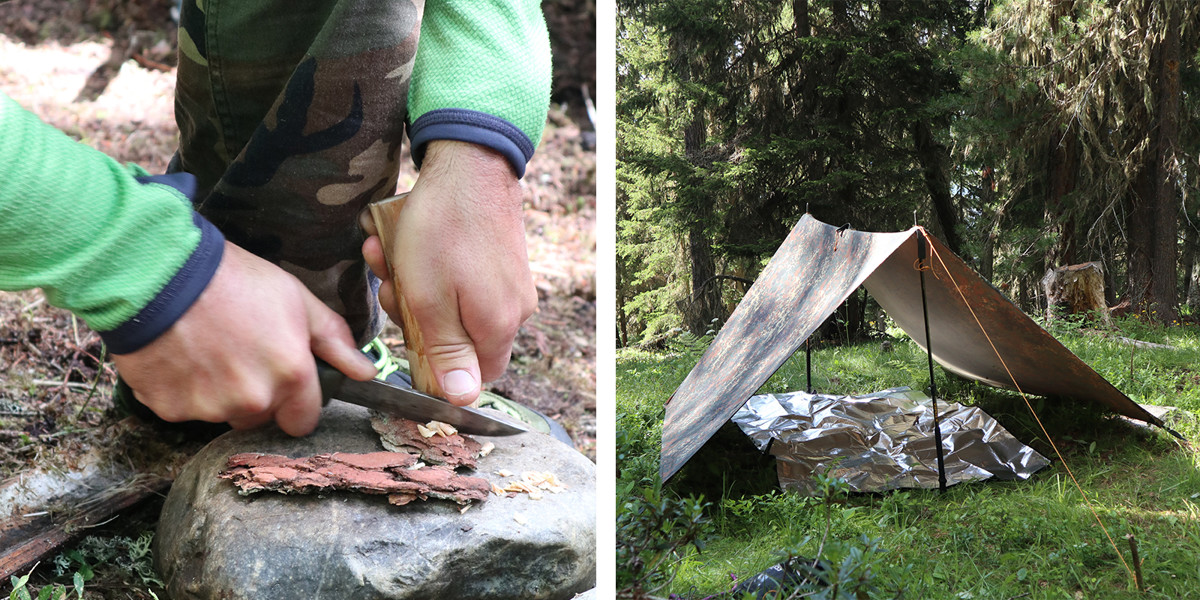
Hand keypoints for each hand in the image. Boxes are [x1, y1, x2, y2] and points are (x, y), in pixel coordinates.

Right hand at [111, 241, 377, 435]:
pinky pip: (185, 408)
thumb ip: (333, 340)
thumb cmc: (233, 280)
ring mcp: (209, 408)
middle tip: (240, 352)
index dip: (296, 402)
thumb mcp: (296, 299)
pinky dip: (183, 389)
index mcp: (290, 376)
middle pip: (262, 417)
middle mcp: (252, 401)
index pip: (303, 421)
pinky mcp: (169, 408)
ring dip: (219, 393)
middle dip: (257, 394)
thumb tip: (365, 372)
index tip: (285, 382)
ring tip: (207, 348)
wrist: (161, 273)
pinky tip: (180, 355)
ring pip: (223, 414)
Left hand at [361, 140, 536, 405]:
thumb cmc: (444, 229)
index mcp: (497, 327)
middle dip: (416, 318)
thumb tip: (462, 401)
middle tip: (390, 285)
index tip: (407, 337)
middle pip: (460, 341)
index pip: (472, 379)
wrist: (471, 162)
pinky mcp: (502, 261)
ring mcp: (511, 284)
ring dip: (415, 288)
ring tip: (387, 256)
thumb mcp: (428, 299)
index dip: (435, 368)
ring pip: (455, 307)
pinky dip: (432, 269)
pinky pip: (463, 281)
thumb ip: (445, 354)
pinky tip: (405, 244)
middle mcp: (514, 310)